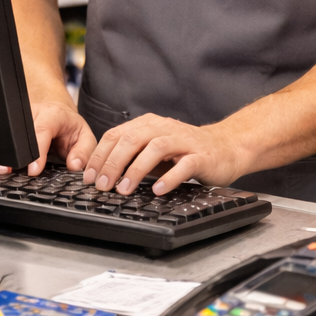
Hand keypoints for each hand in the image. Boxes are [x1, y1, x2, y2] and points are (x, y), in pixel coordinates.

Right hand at [0, 96, 97, 176]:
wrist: (60, 115)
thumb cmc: (71, 128)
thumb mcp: (85, 138)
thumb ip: (84, 152)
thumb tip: (74, 165)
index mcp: (54, 114)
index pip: (42, 130)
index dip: (37, 152)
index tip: (33, 170)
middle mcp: (35, 112)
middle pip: (22, 132)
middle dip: (17, 154)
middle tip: (10, 171)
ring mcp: (21, 117)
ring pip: (11, 134)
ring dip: (8, 153)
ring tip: (4, 168)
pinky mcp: (13, 123)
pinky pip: (8, 136)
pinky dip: (5, 151)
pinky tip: (2, 162)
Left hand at [83, 114, 250, 195]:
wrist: (228, 147)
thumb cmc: (186, 152)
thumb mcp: (154, 151)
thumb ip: (132, 157)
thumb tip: (102, 175)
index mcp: (148, 125)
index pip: (116, 135)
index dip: (99, 156)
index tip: (88, 176)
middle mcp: (164, 128)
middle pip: (132, 140)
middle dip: (113, 163)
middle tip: (102, 185)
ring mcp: (184, 141)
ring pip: (155, 149)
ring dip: (136, 170)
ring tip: (123, 189)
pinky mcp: (202, 156)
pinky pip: (184, 165)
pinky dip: (169, 178)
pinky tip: (157, 190)